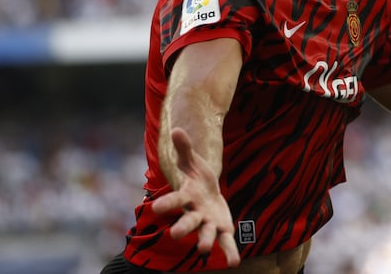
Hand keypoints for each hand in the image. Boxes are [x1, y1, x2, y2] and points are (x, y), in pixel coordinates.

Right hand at [152, 127, 240, 266]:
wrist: (207, 191)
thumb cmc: (195, 176)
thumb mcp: (191, 161)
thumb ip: (184, 148)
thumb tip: (177, 130)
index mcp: (186, 196)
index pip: (175, 199)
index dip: (167, 203)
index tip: (156, 207)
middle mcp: (194, 212)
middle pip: (187, 220)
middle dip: (182, 227)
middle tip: (174, 235)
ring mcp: (207, 222)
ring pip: (205, 233)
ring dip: (204, 241)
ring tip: (203, 251)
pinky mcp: (221, 228)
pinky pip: (225, 241)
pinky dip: (229, 252)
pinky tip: (234, 262)